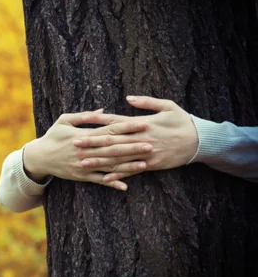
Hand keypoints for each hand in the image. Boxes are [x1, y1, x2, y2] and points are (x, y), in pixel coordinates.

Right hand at [23, 109, 152, 190]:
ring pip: (109, 165)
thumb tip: (103, 111)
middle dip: (132, 147)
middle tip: (151, 144)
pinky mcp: (81, 176)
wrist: (38, 157)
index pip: (109, 130)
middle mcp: (85, 151)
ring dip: (127, 165)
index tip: (142, 124)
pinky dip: (112, 183)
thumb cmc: (52, 136)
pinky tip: (125, 186)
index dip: (127, 128)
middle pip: (113, 148)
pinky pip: (99, 180)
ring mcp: (84, 165)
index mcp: (83, 135)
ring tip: (145, 164)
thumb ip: (84, 116)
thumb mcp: (64, 120)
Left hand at [73, 96, 199, 181]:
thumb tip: (128, 98)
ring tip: (83, 162)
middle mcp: (140, 138)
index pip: (115, 121)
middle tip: (74, 144)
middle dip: (92, 142)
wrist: (200, 141)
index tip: (83, 121)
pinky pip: (132, 170)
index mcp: (142, 123)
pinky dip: (118, 174)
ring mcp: (145, 153)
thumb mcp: (167, 105)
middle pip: (112, 141)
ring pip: (118, 157)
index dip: (98, 122)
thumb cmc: (183, 121)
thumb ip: (146, 102)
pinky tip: (105, 178)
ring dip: (100, 160)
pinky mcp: (151, 164)